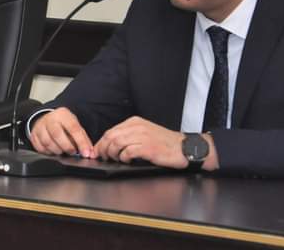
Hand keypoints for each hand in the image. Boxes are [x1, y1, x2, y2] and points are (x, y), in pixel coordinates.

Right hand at [29, 107, 94, 157]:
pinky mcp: (33, 135)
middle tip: (72, 152)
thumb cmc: (64, 125)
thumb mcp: (75, 126)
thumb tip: (89, 153)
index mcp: (63, 115)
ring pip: (47, 142)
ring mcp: (40, 126)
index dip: (81, 142)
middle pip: (57, 134)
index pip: (73, 128)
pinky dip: (48, 152)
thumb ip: (83, 139)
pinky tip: (53, 150)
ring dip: (57, 150)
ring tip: (62, 150)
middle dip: (67, 146)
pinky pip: (40, 147)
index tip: (86, 153)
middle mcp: (50, 119)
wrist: (48, 119)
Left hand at [93, 117, 211, 168]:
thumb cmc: (165, 143)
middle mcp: (137, 127)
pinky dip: (124, 157)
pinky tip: (127, 160)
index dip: (101, 143)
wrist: (185, 148)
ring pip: (116, 143)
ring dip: (112, 153)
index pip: (111, 131)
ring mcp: (142, 136)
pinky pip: (128, 152)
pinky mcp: (148, 147)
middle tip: (103, 157)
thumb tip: (111, 145)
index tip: (98, 151)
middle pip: (110, 136)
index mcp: (135, 122)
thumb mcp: (145, 133)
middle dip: (103, 148)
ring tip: (116, 159)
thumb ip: (129, 136)